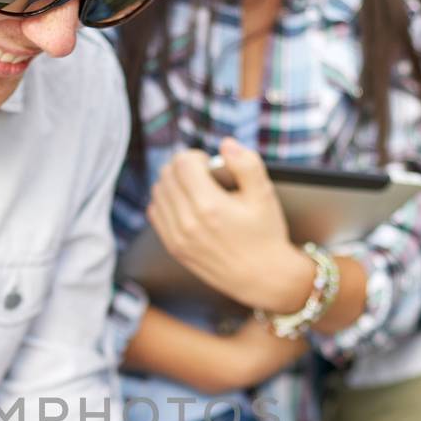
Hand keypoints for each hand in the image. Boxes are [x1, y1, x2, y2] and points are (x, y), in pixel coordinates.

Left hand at [148, 140, 312, 312]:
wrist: (263, 277)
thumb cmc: (265, 234)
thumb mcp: (264, 195)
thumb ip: (246, 164)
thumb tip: (226, 143)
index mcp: (209, 206)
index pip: (182, 163)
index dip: (195, 156)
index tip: (209, 164)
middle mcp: (188, 222)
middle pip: (167, 175)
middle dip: (183, 167)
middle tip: (202, 175)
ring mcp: (177, 237)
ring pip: (158, 192)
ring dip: (173, 183)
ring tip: (194, 189)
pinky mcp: (174, 248)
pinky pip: (155, 213)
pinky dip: (165, 202)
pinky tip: (184, 205)